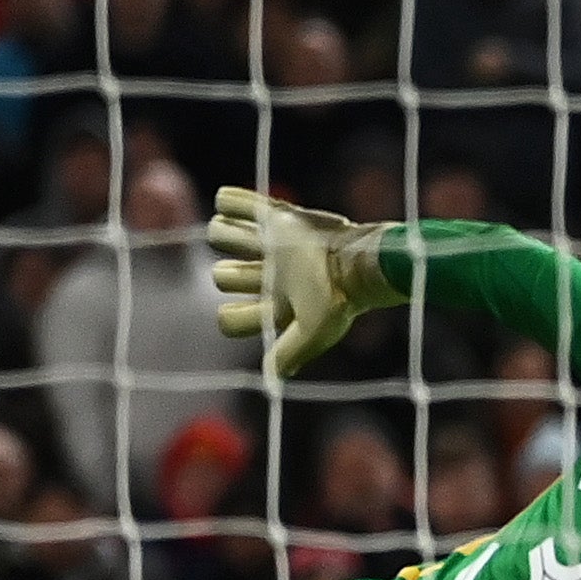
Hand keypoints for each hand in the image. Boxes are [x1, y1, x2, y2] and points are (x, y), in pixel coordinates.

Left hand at [208, 186, 399, 376]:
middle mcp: (269, 276)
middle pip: (222, 276)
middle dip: (228, 274)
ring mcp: (271, 245)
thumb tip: (272, 377)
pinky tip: (236, 206)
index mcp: (275, 306)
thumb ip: (290, 353)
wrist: (358, 260)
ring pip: (223, 236)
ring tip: (242, 235)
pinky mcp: (278, 217)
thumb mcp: (314, 332)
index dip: (228, 318)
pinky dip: (231, 202)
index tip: (237, 312)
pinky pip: (237, 203)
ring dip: (224, 233)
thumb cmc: (338, 298)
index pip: (230, 319)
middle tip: (256, 270)